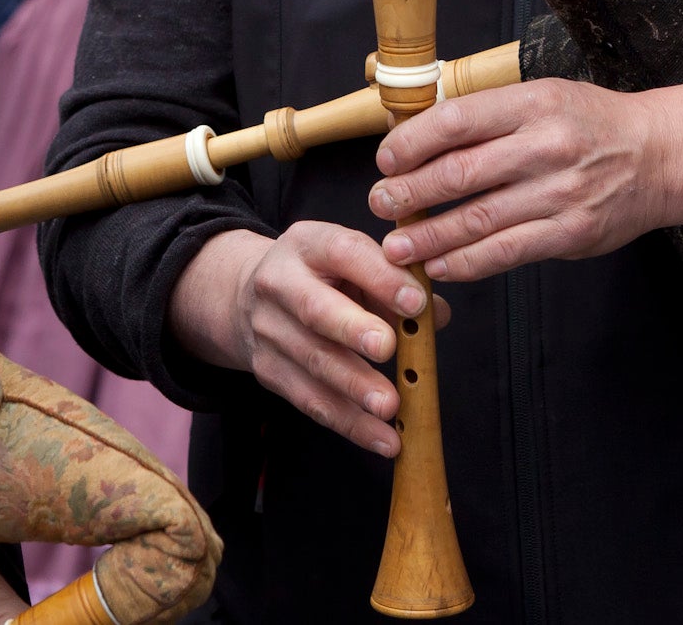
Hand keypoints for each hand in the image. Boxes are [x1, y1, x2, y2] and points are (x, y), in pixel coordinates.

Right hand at [169, 225, 450, 456]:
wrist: (244, 295)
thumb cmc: (322, 276)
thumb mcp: (351, 261)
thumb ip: (395, 283)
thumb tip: (437, 314)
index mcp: (309, 244)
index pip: (344, 252)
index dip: (380, 277)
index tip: (416, 302)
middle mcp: (280, 283)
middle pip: (315, 309)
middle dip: (352, 330)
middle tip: (388, 349)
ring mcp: (268, 330)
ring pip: (313, 362)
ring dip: (354, 389)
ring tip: (391, 407)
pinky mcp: (267, 372)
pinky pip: (310, 401)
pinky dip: (349, 423)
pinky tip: (383, 438)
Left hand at [368, 79, 663, 282]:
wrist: (657, 156)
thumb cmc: (589, 124)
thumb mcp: (543, 96)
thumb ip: (489, 115)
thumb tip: (417, 134)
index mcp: (534, 103)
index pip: (456, 120)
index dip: (412, 142)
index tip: (386, 159)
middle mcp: (546, 146)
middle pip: (460, 173)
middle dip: (409, 192)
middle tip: (379, 203)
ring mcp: (560, 193)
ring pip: (477, 220)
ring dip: (428, 237)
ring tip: (396, 246)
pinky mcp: (570, 233)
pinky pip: (505, 252)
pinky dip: (465, 262)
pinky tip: (439, 265)